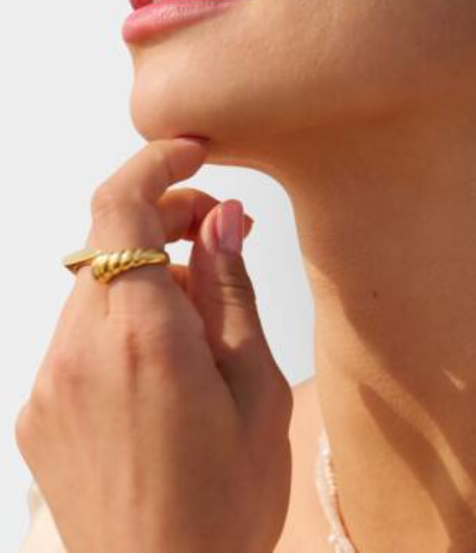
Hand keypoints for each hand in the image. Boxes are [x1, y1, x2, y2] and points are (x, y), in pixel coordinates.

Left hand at [15, 137, 292, 552]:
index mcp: (143, 339)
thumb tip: (223, 217)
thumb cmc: (226, 505)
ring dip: (143, 277)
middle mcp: (79, 351)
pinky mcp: (37, 414)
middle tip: (218, 234)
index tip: (193, 151)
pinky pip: (76, 336)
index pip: (119, 207)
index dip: (155, 163)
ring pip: (94, 288)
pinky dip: (117, 323)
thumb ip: (231, 291)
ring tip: (199, 321)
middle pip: (106, 241)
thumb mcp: (257, 391)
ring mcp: (49, 384)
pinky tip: (160, 368)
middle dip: (162, 221)